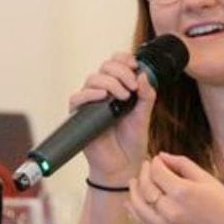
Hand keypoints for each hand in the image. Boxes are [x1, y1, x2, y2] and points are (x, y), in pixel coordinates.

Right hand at [68, 52, 155, 184]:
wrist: (124, 164)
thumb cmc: (132, 140)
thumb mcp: (144, 114)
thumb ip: (146, 94)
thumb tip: (144, 74)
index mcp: (118, 87)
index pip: (115, 63)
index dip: (123, 59)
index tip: (135, 65)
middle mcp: (103, 92)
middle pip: (104, 67)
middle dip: (120, 71)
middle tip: (132, 87)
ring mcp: (90, 103)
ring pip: (92, 79)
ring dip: (110, 82)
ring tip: (124, 96)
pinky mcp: (80, 116)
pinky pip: (77, 98)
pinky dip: (89, 94)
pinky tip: (103, 97)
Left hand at [126, 152, 223, 223]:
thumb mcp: (207, 179)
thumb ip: (182, 164)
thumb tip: (161, 156)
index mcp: (183, 192)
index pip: (157, 172)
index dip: (154, 164)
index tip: (156, 160)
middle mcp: (171, 211)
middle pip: (146, 188)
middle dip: (143, 175)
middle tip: (145, 168)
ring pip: (139, 208)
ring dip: (134, 193)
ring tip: (133, 183)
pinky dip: (135, 213)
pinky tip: (133, 204)